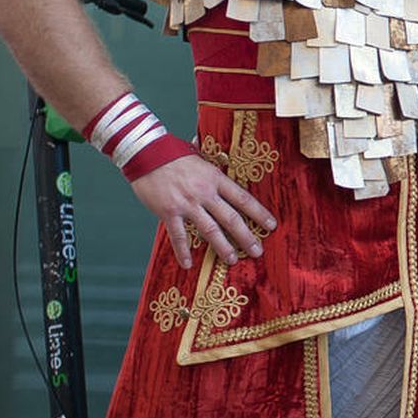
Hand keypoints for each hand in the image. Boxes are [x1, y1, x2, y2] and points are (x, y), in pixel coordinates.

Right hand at [133, 152, 275, 268]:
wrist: (146, 153)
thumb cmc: (173, 154)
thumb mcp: (200, 157)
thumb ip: (213, 167)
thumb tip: (226, 161)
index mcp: (215, 178)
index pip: (242, 198)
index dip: (258, 213)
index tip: (271, 225)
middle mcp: (204, 192)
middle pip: (231, 218)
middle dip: (246, 236)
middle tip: (257, 251)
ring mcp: (187, 203)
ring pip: (210, 229)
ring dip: (222, 247)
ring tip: (232, 260)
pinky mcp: (168, 212)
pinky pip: (178, 235)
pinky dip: (182, 251)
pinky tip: (188, 264)